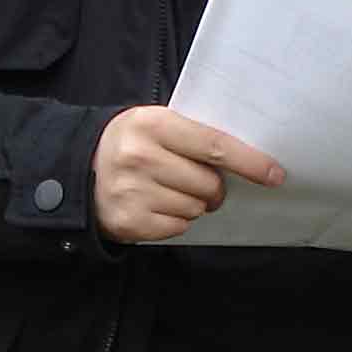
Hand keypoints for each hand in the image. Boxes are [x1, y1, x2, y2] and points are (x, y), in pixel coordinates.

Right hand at [92, 106, 284, 242]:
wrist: (77, 169)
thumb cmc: (131, 144)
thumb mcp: (155, 124)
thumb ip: (193, 136)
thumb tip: (247, 160)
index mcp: (152, 124)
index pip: (214, 145)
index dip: (249, 162)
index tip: (274, 174)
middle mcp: (140, 157)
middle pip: (209, 184)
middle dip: (213, 189)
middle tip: (200, 184)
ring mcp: (133, 191)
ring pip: (195, 208)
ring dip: (192, 204)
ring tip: (167, 191)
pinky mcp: (129, 221)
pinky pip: (178, 227)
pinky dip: (175, 220)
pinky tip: (155, 205)